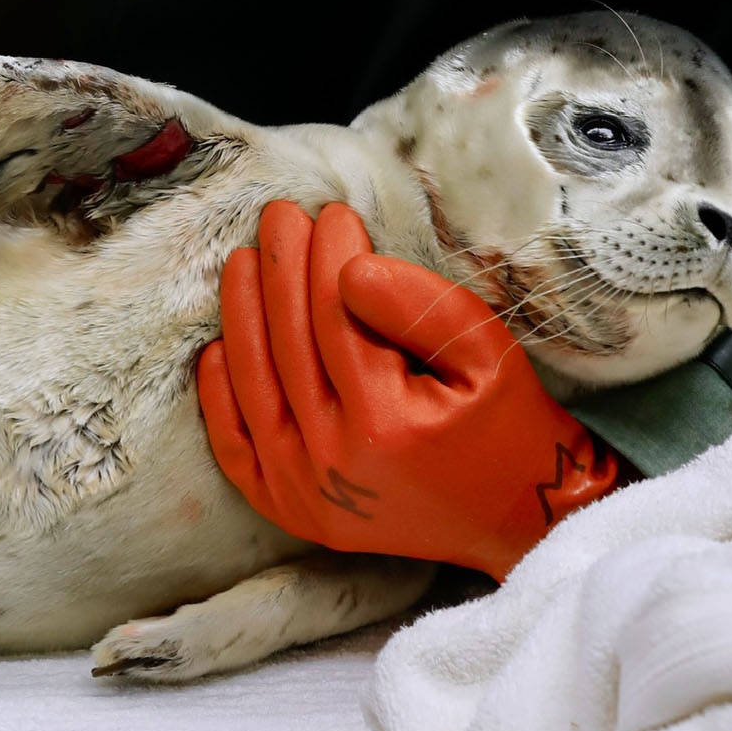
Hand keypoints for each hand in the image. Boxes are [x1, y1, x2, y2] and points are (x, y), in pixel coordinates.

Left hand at [198, 201, 623, 579]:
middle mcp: (332, 464)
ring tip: (242, 262)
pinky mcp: (292, 512)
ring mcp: (304, 494)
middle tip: (278, 217)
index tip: (332, 213)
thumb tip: (351, 269)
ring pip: (253, 388)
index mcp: (384, 424)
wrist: (515, 517)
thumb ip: (425, 307)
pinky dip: (219, 399)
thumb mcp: (490, 355)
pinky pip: (236, 450)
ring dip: (241, 318)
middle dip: (280, 270)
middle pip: (287, 345)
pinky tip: (216, 349)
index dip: (325, 257)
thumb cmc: (507, 425)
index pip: (334, 317)